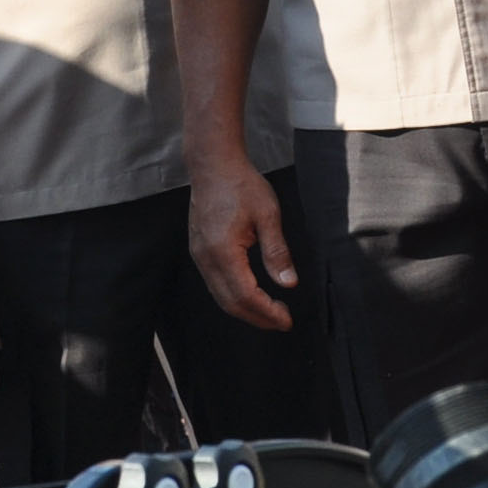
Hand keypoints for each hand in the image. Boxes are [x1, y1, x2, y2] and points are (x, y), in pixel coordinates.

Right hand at [186, 159, 300, 333]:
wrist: (213, 165)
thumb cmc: (241, 185)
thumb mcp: (268, 215)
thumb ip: (277, 252)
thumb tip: (289, 283)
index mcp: (223, 251)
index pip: (245, 295)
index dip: (267, 312)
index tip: (287, 319)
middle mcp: (206, 258)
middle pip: (230, 303)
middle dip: (258, 318)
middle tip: (282, 321)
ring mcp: (199, 256)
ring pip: (220, 297)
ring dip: (246, 310)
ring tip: (271, 312)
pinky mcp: (199, 252)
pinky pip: (215, 285)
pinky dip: (234, 297)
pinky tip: (252, 295)